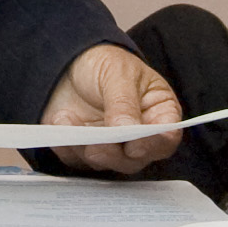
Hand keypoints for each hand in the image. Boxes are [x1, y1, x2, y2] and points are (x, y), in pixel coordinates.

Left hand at [39, 44, 182, 173]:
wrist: (69, 63)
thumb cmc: (104, 63)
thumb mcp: (118, 74)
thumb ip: (124, 103)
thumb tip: (127, 131)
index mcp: (158, 113)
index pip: (166, 138)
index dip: (153, 145)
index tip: (134, 145)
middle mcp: (139, 136)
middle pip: (136, 159)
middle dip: (115, 155)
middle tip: (97, 145)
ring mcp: (113, 145)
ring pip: (107, 164)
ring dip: (88, 150)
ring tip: (72, 125)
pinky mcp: (86, 150)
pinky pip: (77, 160)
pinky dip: (68, 146)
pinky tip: (61, 122)